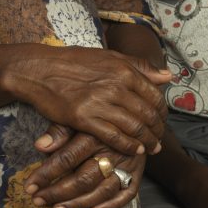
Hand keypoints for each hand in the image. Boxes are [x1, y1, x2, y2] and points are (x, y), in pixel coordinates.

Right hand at [8, 46, 170, 157]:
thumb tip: (168, 77)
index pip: (154, 96)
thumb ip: (140, 66)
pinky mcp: (84, 118)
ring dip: (147, 141)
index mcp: (124, 70)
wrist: (39, 69)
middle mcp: (116, 86)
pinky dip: (128, 145)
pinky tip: (135, 151)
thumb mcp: (109, 56)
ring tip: (152, 148)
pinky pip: (113, 136)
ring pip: (133, 127)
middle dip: (157, 130)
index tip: (162, 121)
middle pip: (147, 114)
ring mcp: (100, 103)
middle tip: (160, 140)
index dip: (162, 112)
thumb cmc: (74, 62)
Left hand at [22, 126, 144, 207]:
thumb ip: (60, 130)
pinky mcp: (138, 172)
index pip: (67, 158)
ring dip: (79, 203)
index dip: (46, 174)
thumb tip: (40, 146)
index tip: (29, 187)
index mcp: (95, 134)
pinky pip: (127, 194)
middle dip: (58, 192)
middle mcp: (112, 150)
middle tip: (38, 201)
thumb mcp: (79, 116)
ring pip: (103, 190)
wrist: (137, 114)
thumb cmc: (99, 116)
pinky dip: (112, 205)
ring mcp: (127, 164)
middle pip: (84, 178)